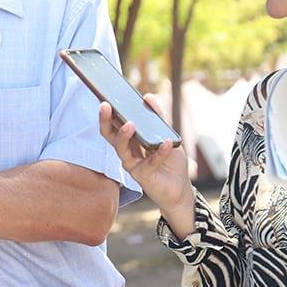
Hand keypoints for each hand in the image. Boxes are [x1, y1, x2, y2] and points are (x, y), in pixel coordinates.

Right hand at [99, 94, 193, 231]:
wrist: (180, 188)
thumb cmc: (170, 162)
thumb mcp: (167, 134)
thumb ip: (158, 118)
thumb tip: (148, 97)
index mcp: (130, 141)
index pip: (114, 125)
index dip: (108, 114)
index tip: (105, 99)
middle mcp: (127, 152)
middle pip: (110, 136)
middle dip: (106, 121)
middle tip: (105, 106)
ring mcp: (132, 165)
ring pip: (121, 150)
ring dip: (124, 136)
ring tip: (130, 124)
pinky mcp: (142, 176)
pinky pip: (150, 162)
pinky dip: (160, 152)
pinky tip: (167, 143)